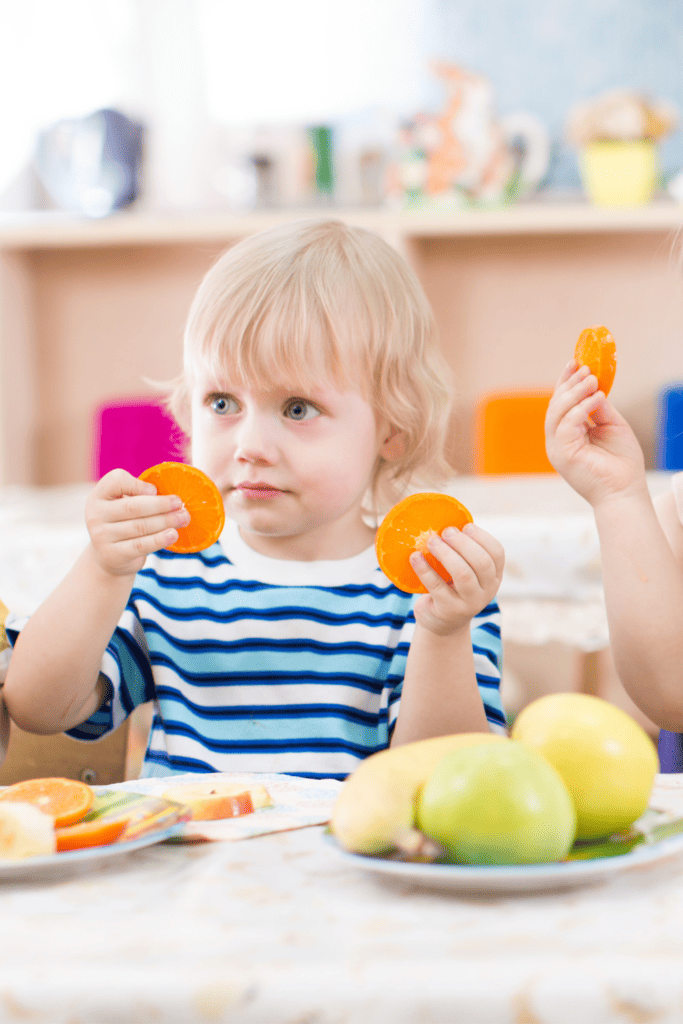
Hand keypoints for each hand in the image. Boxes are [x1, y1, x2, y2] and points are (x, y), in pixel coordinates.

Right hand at [85, 469, 190, 577]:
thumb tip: (172, 497)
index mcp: (99, 495)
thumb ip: (141, 495)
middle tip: (180, 504)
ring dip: (165, 521)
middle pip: (133, 506)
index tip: (155, 490)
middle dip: (161, 505)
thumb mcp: (123, 504)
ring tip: (183, 518)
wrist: (109, 556)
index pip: (116, 481)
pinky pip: (140, 545)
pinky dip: (159, 540)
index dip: (137, 484)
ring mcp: (101, 536)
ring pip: (140, 526)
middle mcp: (95, 514)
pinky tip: (173, 535)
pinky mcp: (113, 554)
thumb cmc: (123, 522)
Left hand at [409, 523, 503, 635]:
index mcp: (494, 576)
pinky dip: (424, 569)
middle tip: (446, 531)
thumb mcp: (464, 572)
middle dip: (463, 543)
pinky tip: (415, 557)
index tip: (465, 526)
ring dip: (446, 553)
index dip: (482, 537)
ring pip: (463, 574)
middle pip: (482, 562)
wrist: (442, 623)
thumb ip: (462, 552)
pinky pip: (437, 586)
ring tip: (431, 540)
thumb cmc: (452, 587)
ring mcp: (470, 603)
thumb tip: (444, 521)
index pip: (497, 553)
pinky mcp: (449, 610)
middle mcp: (487, 590)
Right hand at [545, 361, 645, 506]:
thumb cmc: (621, 464)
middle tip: (587, 370)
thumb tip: (593, 386)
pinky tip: (597, 398)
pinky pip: (566, 425)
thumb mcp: (612, 426)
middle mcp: (558, 441)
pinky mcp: (562, 454)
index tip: (576, 362)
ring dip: (574, 393)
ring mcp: (557, 448)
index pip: (561, 404)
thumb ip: (600, 408)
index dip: (565, 382)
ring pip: (556, 412)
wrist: (624, 492)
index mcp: (567, 435)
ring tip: (592, 380)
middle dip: (569, 384)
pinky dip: (581, 409)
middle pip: (555, 405)